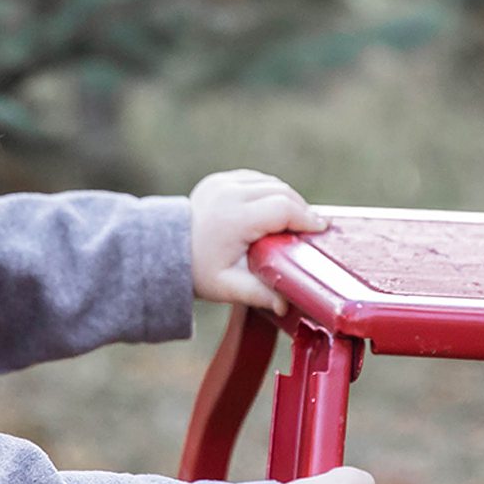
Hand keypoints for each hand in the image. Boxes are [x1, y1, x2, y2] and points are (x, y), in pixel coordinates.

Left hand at [189, 169, 326, 314]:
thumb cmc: (197, 272)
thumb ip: (259, 294)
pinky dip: (268, 190)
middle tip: (310, 227)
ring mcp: (222, 183)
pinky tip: (272, 207)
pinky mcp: (218, 180)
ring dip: (286, 197)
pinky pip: (254, 179)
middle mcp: (229, 194)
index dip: (306, 218)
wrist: (163, 251)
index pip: (284, 208)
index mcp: (235, 219)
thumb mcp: (228, 287)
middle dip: (300, 208)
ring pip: (269, 182)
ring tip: (294, 219)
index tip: (320, 229)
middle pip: (281, 191)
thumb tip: (286, 304)